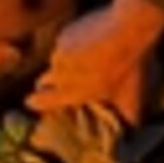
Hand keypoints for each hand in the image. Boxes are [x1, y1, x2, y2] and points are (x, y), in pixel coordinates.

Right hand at [27, 0, 163, 123]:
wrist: (127, 29)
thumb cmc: (129, 68)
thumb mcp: (130, 97)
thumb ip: (126, 118)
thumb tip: (131, 133)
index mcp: (73, 92)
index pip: (40, 102)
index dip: (36, 103)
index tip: (32, 102)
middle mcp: (61, 73)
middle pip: (43, 82)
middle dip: (48, 84)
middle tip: (62, 83)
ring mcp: (61, 52)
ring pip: (56, 61)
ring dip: (64, 63)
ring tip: (84, 60)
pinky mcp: (65, 34)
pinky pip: (63, 43)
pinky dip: (71, 45)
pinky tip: (89, 44)